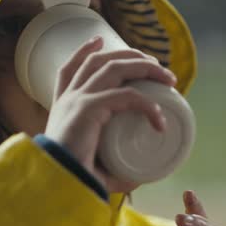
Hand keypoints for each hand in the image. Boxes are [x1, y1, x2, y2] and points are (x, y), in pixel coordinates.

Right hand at [45, 36, 175, 194]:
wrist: (56, 186)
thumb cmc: (73, 180)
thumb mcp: (94, 168)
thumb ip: (115, 169)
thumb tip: (139, 176)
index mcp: (63, 107)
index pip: (70, 69)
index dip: (84, 51)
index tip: (100, 39)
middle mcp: (69, 98)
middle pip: (100, 60)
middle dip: (131, 56)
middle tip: (156, 65)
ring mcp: (78, 100)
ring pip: (115, 67)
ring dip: (145, 68)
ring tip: (169, 79)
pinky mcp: (89, 109)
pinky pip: (127, 96)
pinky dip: (148, 105)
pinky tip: (160, 119)